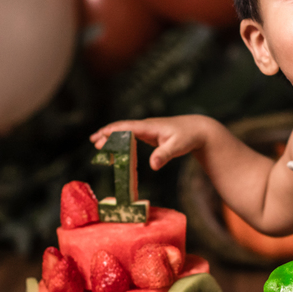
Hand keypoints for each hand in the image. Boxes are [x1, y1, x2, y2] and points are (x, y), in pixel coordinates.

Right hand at [90, 115, 212, 170]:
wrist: (198, 129)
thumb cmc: (188, 137)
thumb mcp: (177, 147)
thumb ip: (164, 155)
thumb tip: (153, 166)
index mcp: (149, 127)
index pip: (127, 127)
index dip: (113, 132)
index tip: (100, 138)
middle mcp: (145, 126)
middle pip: (122, 127)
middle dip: (107, 134)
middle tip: (95, 144)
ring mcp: (146, 129)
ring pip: (124, 130)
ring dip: (111, 136)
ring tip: (97, 145)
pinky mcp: (149, 134)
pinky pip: (130, 135)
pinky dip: (119, 139)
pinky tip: (114, 147)